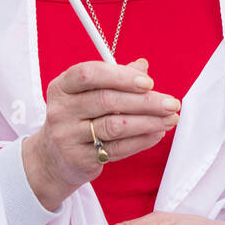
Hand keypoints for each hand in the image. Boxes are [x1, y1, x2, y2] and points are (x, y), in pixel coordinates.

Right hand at [23, 58, 180, 210]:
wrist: (53, 158)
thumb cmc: (78, 118)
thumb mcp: (88, 94)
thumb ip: (115, 78)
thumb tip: (142, 66)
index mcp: (62, 87)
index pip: (89, 74)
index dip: (121, 76)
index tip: (148, 82)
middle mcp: (60, 110)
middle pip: (107, 101)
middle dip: (145, 101)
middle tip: (171, 103)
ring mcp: (67, 136)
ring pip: (115, 126)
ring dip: (149, 122)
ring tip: (170, 119)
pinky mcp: (79, 159)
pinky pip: (117, 148)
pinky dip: (142, 140)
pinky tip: (157, 133)